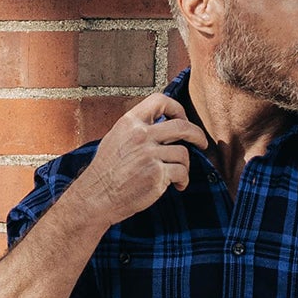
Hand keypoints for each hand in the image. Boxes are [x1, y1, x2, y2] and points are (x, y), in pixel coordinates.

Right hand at [68, 93, 213, 227]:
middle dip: (197, 134)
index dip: (176, 107)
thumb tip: (161, 124)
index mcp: (130, 123)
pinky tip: (178, 185)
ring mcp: (149, 155)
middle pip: (182, 126)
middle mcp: (141, 135)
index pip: (160, 100)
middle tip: (201, 143)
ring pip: (183, 153)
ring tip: (178, 175)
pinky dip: (183, 180)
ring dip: (185, 165)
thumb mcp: (116, 139)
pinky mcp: (156, 175)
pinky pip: (181, 172)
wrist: (96, 197)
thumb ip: (137, 129)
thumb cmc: (105, 172)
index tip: (182, 118)